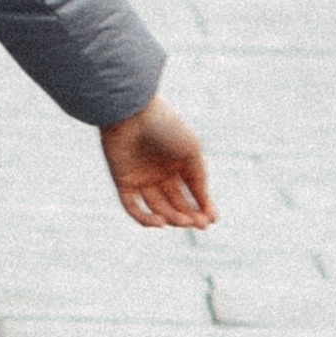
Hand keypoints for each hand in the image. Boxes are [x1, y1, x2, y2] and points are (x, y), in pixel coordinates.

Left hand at [100, 93, 214, 228]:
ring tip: (184, 221)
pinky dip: (146, 219)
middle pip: (177, 203)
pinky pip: (133, 207)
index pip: (193, 192)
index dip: (203, 208)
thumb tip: (206, 207)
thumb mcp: (192, 151)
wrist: (131, 112)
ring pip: (158, 208)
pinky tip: (161, 222)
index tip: (212, 220)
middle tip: (199, 224)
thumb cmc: (165, 126)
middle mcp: (161, 172)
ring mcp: (142, 177)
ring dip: (172, 218)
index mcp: (180, 163)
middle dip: (189, 216)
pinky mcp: (123, 181)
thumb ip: (199, 178)